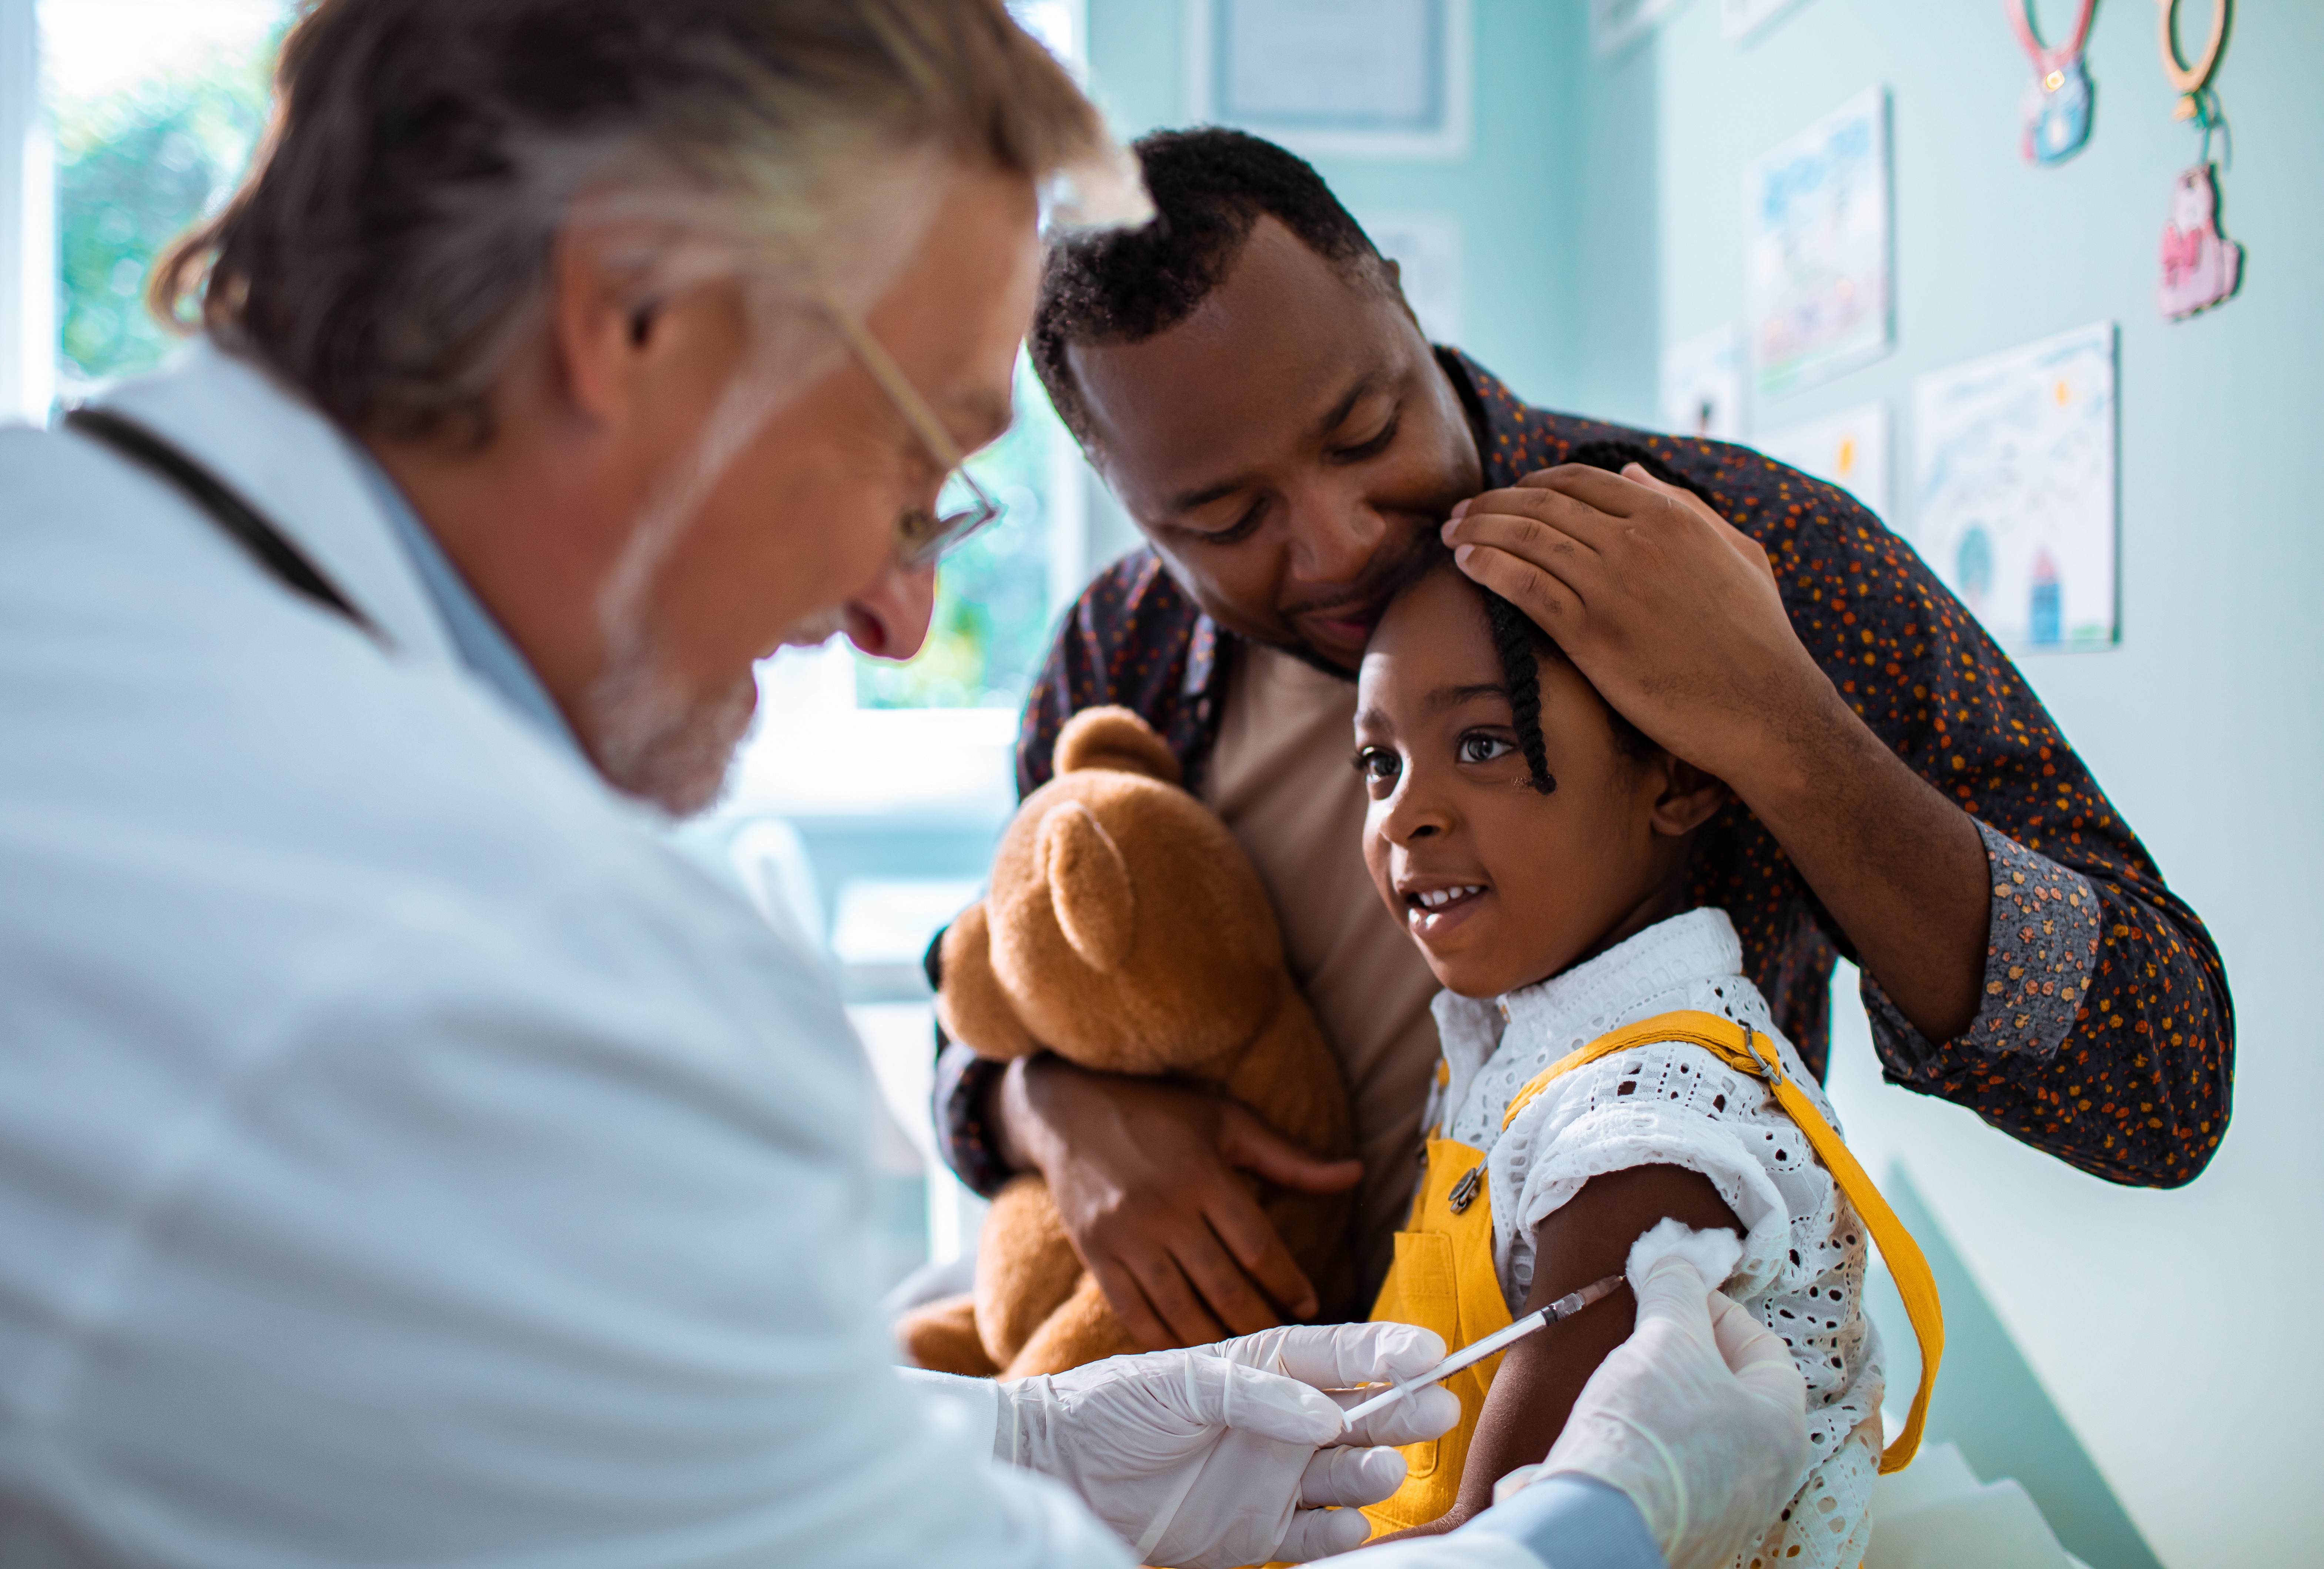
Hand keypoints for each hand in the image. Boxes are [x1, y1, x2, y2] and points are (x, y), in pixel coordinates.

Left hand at [998, 1322, 1460, 1567]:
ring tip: (1387, 1464)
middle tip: (1440, 1405)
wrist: (1061, 1470)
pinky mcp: (1257, 1530)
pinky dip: (1337, 1530)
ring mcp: (1272, 1476)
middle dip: (1401, 1408)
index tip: (1432, 1351)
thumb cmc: (1115, 1406)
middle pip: (1359, 1413)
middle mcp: (1280, 1421)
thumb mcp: (1182, 1380)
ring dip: (1373, 1469)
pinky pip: (1312, 1532)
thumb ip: (1257, 1392)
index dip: (1387, 1351)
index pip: (1339, 1354)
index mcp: (1264, 1368)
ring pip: (1345, 1473)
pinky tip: (1351, 1521)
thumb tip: (1327, 1410)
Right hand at [999, 1055, 1362, 1346]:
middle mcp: (1162, 1208)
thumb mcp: (1227, 1120)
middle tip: (1287, 1345)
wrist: (1067, 1108)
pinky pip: (1134, 1312)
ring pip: (1180, 1309)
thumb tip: (1355, 1172)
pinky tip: (1191, 1354)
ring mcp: (1124, 1235)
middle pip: (1224, 1287)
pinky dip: (1165, 1340)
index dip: (1289, 1283)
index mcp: (1201, 1173)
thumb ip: (1289, 1156)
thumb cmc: (1160, 1110)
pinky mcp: (1095, 1254)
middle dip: (1261, 1323)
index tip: (1310, 1305)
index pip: (1257, 1246)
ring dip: (1218, 1341)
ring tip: (1247, 1358)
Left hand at [1444, 460, 1991, 1042]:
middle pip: (1544, 503)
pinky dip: (1488, 566)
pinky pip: (1525, 585)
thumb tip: (1631, 474)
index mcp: (1672, 516)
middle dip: (1495, 502)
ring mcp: (1612, 584)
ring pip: (1526, 538)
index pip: (1581, 481)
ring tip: (1451, 533)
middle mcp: (1638, 539)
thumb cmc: (1758, 638)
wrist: (1766, 709)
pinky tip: (1465, 562)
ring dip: (1480, 529)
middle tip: (1462, 512)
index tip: (1508, 494)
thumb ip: (1684, 508)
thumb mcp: (1737, 553)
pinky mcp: (1592, 632)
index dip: (1534, 483)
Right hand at [1542, 1256, 1811, 1568]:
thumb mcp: (1665, 1338)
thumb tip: (1675, 1260)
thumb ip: (1676, 1293)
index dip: (1719, 1309)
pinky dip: (1650, 1440)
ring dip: (1667, 1396)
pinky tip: (1616, 1426)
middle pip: (1734, 1391)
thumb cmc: (1648, 1429)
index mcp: (1783, 1427)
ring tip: (1627, 1376)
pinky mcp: (1687, 1529)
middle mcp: (1769, 1475)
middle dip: (1689, 1352)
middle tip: (1648, 1330)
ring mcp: (1730, 1509)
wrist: (1596, 1522)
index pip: (1765, 1348)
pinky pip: (1674, 1468)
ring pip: (1704, 1431)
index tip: (1675, 1293)